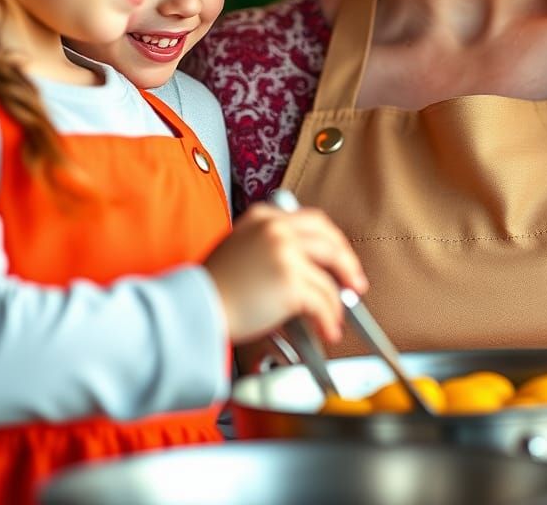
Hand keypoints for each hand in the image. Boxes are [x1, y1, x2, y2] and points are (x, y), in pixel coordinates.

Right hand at [203, 203, 367, 344]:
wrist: (192, 309)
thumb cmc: (211, 288)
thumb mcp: (237, 248)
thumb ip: (267, 244)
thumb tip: (303, 264)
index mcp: (264, 217)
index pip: (313, 221)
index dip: (333, 241)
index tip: (340, 257)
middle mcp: (277, 230)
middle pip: (330, 241)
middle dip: (347, 264)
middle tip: (354, 283)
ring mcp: (286, 254)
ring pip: (328, 276)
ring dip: (338, 300)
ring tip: (337, 316)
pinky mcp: (290, 282)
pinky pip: (322, 301)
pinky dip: (330, 318)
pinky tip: (328, 329)